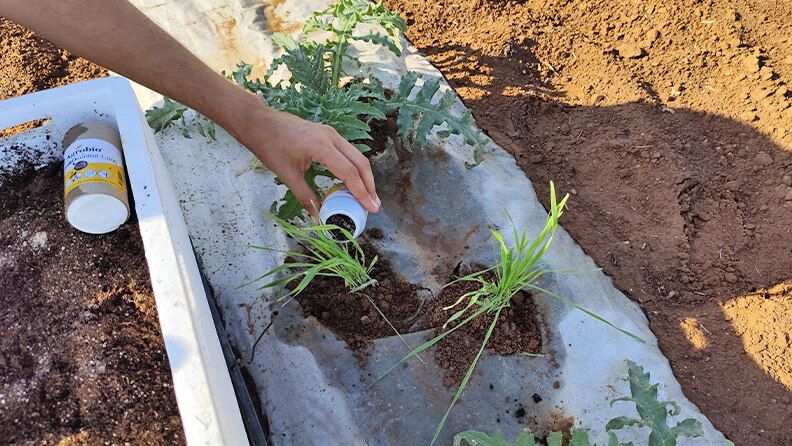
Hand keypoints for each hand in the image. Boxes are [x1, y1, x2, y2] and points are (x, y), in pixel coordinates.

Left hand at [226, 96, 380, 219]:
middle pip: (361, 163)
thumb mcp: (287, 175)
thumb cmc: (270, 146)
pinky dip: (354, 168)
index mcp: (322, 147)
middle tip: (374, 205)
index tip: (371, 208)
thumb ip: (306, 197)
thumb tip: (317, 218)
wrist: (260, 123)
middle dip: (370, 185)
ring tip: (367, 196)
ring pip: (356, 156)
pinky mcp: (328, 134)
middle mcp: (332, 137)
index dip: (362, 193)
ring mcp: (331, 133)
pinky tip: (352, 182)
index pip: (350, 173)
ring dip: (364, 177)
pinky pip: (348, 152)